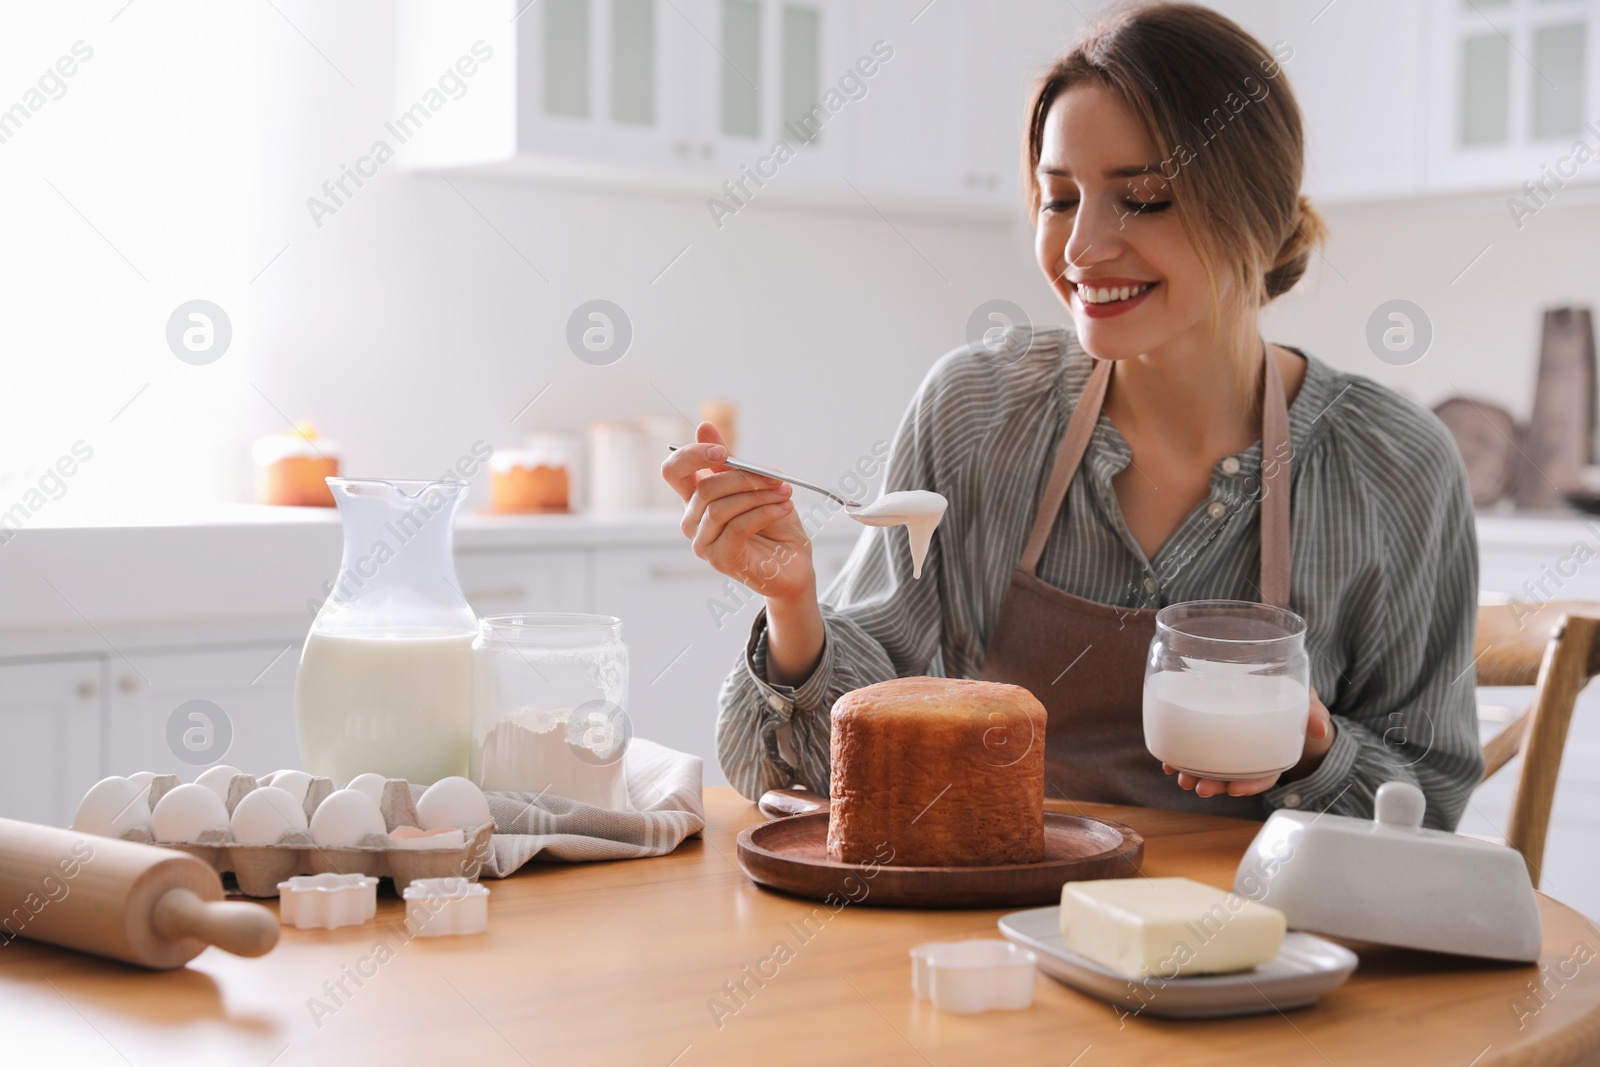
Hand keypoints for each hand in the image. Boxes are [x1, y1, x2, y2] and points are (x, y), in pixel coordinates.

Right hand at [660, 421, 815, 602]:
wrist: (793, 564)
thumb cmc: (774, 526)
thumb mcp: (755, 486)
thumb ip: (729, 461)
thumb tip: (703, 427)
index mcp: (696, 499)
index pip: (674, 471)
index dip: (691, 455)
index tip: (722, 452)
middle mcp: (693, 521)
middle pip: (704, 488)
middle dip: (744, 477)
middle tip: (775, 477)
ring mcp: (703, 543)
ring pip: (721, 507)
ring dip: (758, 495)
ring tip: (784, 494)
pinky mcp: (720, 559)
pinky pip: (737, 527)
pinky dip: (763, 513)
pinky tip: (782, 508)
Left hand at [1164, 688, 1334, 798]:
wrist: (1279, 686)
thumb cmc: (1292, 695)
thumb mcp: (1307, 701)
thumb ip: (1313, 713)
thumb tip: (1319, 728)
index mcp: (1273, 750)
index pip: (1264, 774)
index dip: (1251, 784)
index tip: (1235, 790)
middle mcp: (1249, 752)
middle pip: (1233, 775)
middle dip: (1215, 784)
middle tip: (1200, 787)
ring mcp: (1230, 744)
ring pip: (1212, 767)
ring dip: (1195, 774)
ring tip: (1181, 777)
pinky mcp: (1212, 732)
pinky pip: (1196, 749)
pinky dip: (1181, 756)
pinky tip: (1169, 761)